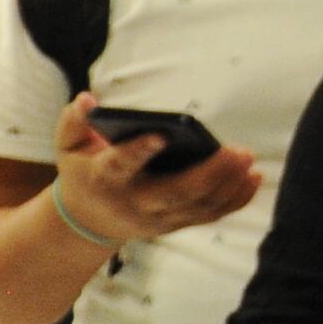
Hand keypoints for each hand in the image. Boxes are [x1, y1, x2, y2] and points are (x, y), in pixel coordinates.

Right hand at [51, 95, 262, 247]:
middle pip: (174, 193)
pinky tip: (254, 178)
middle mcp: (135, 202)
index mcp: (105, 179)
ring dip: (228, 185)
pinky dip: (235, 200)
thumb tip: (88, 99)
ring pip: (198, 207)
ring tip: (248, 158)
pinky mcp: (176, 224)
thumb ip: (75, 122)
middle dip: (208, 173)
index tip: (161, 134)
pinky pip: (210, 215)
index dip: (139, 151)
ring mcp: (158, 218)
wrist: (89, 220)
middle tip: (236, 150)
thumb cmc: (84, 172)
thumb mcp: (68, 147)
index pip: (120, 166)